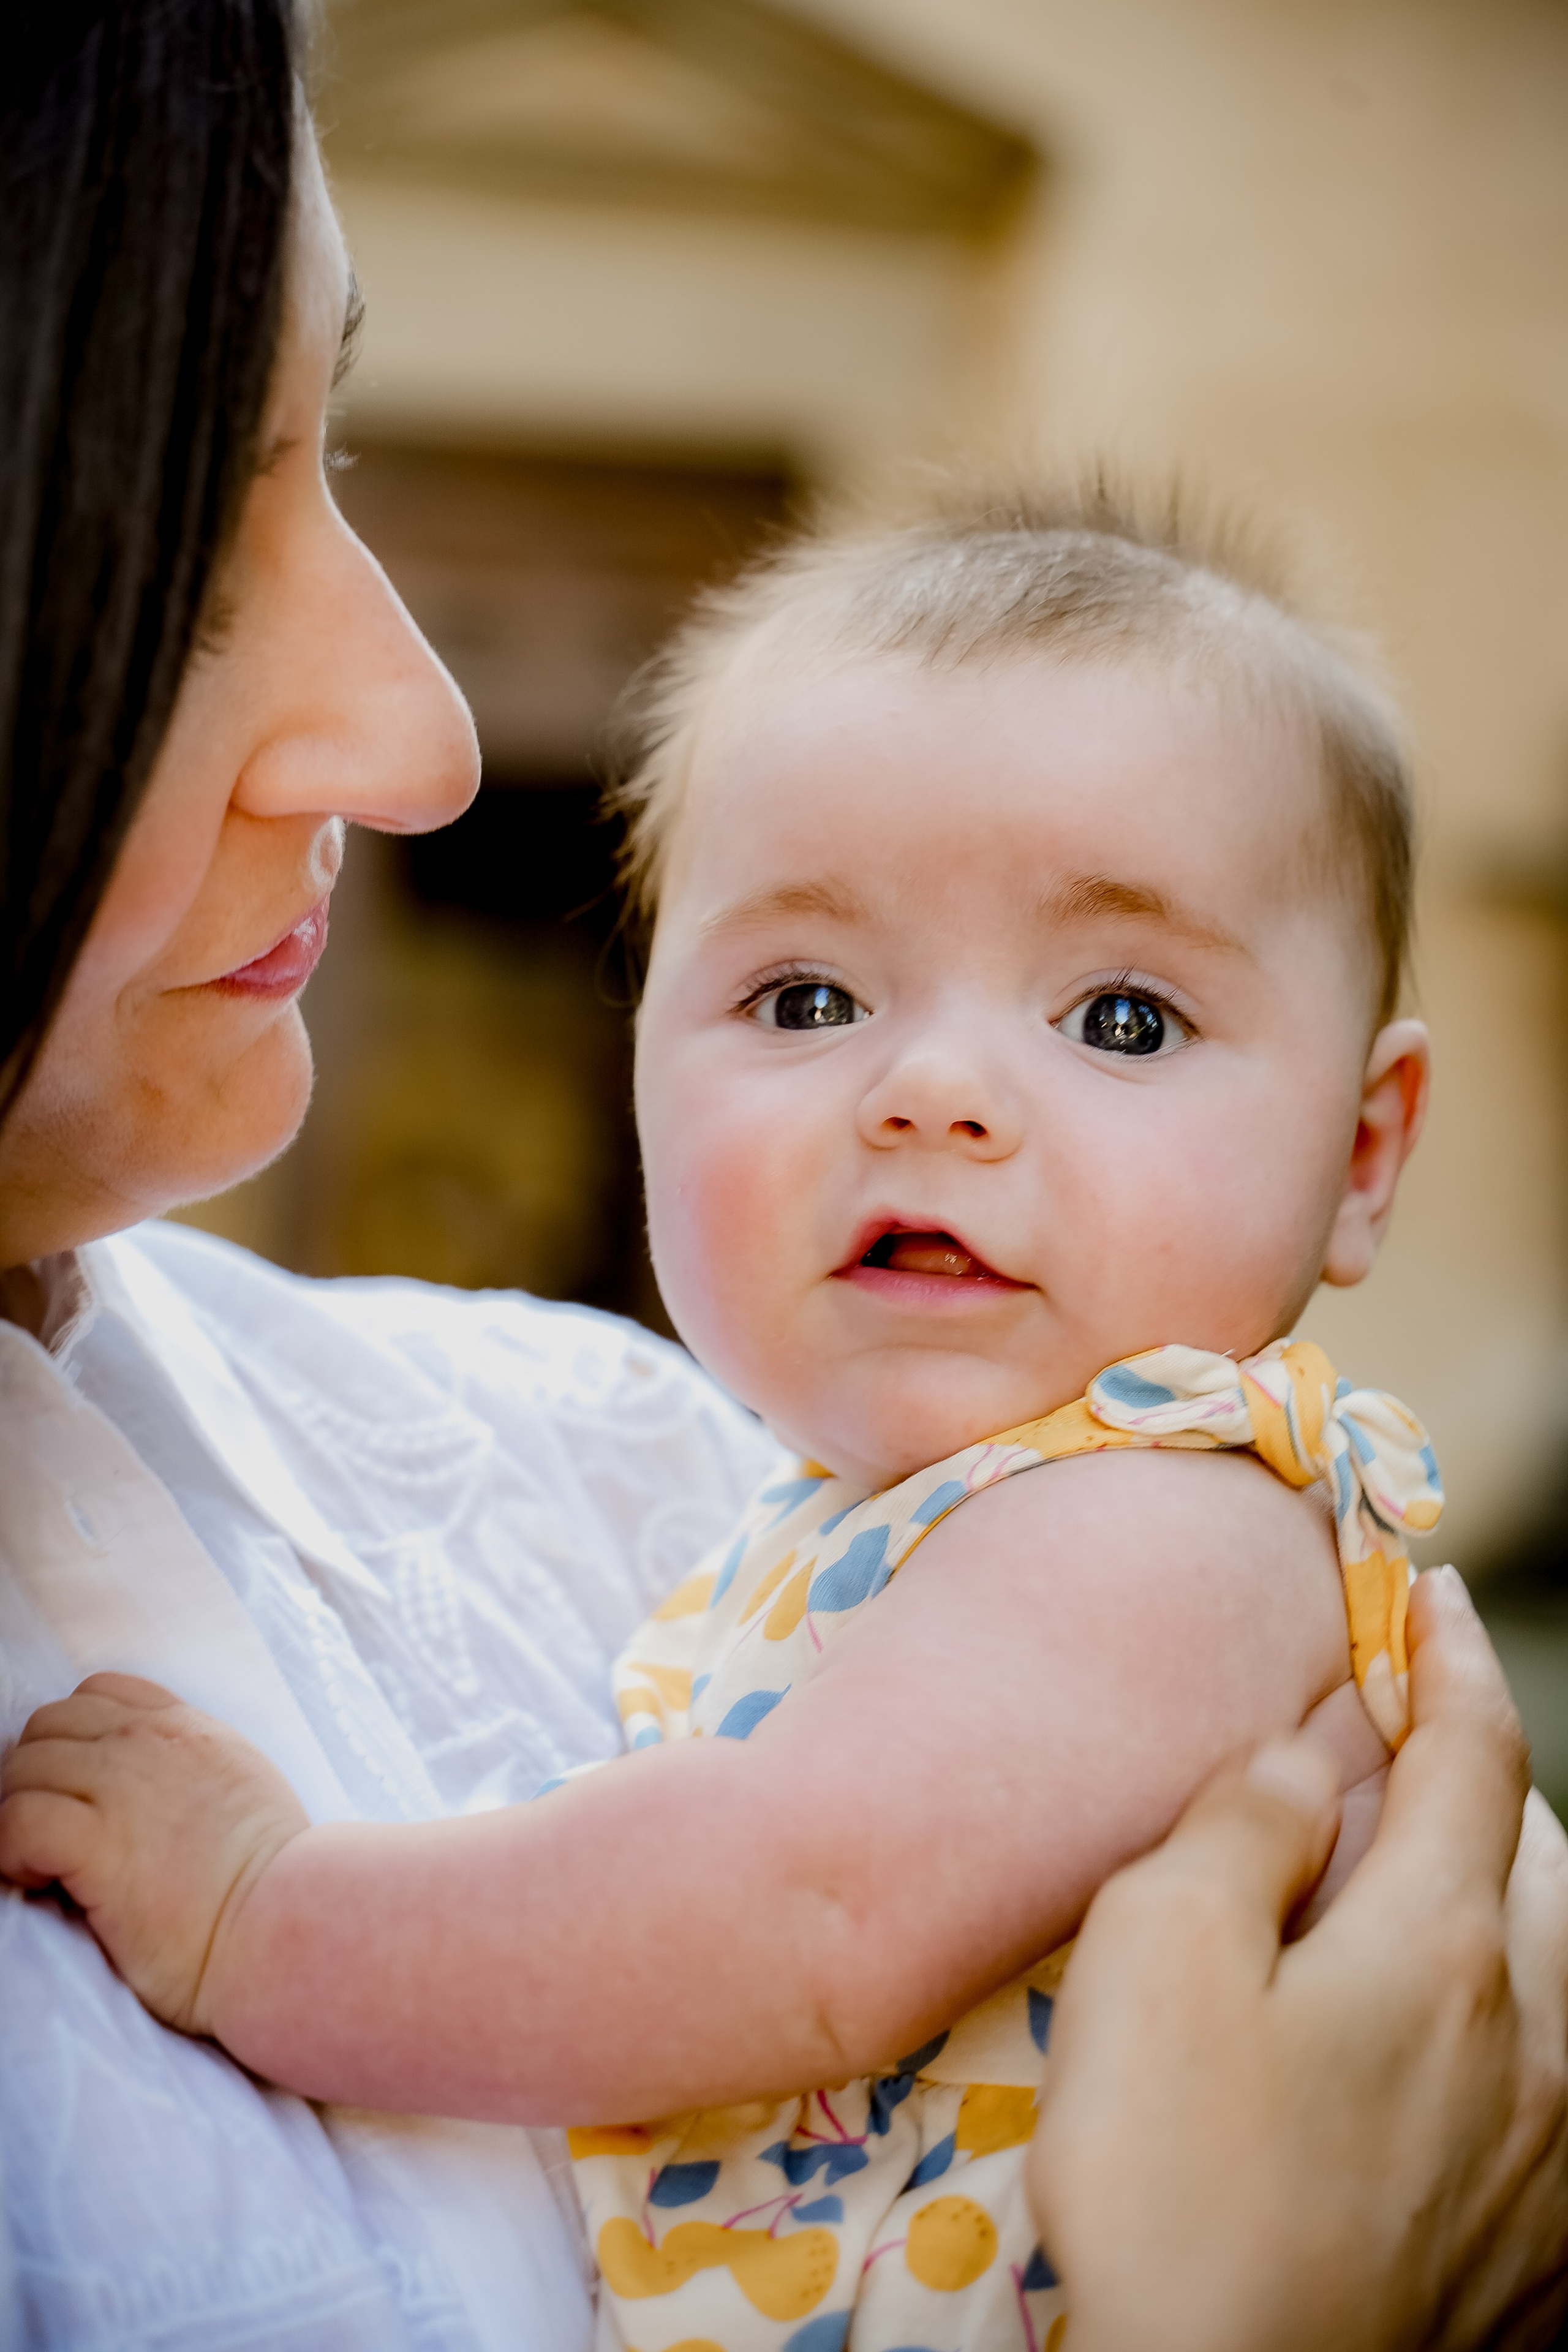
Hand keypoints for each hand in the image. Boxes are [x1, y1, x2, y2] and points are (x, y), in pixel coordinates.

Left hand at [0, 1673, 307, 2036]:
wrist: (288, 1926)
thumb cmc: (274, 1879)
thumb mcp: (243, 1787)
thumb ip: (192, 1766)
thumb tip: (148, 1789)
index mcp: (187, 1729)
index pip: (98, 1693)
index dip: (74, 1737)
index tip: (79, 1789)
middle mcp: (150, 1742)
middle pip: (49, 1725)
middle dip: (38, 1774)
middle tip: (54, 1832)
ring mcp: (122, 1787)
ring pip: (24, 1765)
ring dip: (21, 1811)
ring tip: (44, 1862)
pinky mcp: (99, 1844)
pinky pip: (19, 1819)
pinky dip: (13, 1849)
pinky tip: (41, 1879)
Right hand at [1028, 1567, 1567, 2351]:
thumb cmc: (1174, 2180)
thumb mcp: (1156, 1958)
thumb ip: (1236, 1829)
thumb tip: (1297, 1760)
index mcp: (1440, 1948)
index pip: (1475, 1755)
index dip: (1449, 1657)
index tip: (1429, 1590)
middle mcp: (1529, 2038)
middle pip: (1546, 1858)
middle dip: (1491, 1777)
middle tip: (1413, 1745)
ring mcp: (1546, 2154)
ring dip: (1518, 1891)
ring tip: (1438, 1881)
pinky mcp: (1537, 2250)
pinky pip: (1565, 2085)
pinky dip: (1527, 2017)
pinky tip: (1466, 2046)